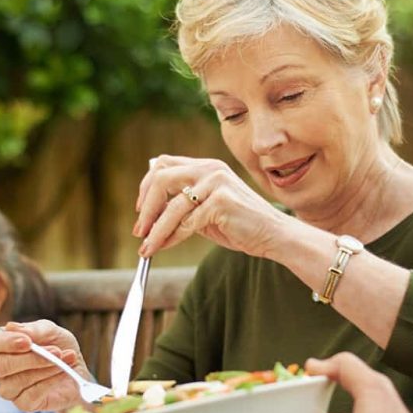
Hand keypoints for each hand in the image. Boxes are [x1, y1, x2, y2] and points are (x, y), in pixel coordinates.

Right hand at [0, 320, 89, 411]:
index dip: (4, 342)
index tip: (28, 342)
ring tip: (64, 358)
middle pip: (0, 366)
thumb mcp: (52, 332)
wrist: (78, 369)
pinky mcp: (24, 404)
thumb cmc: (60, 347)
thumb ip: (34, 329)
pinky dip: (50, 381)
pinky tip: (64, 372)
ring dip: (44, 368)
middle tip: (56, 351)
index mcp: (0, 346)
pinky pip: (31, 395)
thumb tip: (11, 327)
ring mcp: (9, 389)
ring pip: (16, 381)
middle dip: (30, 358)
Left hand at [134, 155, 288, 258]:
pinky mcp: (222, 202)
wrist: (273, 235)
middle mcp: (210, 168)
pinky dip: (172, 237)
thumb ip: (182, 205)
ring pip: (172, 206)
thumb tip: (149, 212)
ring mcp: (217, 183)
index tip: (140, 210)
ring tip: (147, 248)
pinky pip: (187, 223)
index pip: (163, 164)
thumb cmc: (239, 224)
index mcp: (206, 166)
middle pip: (161, 178)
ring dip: (155, 230)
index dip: (145, 186)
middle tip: (139, 231)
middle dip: (146, 207)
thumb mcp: (206, 209)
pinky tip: (166, 246)